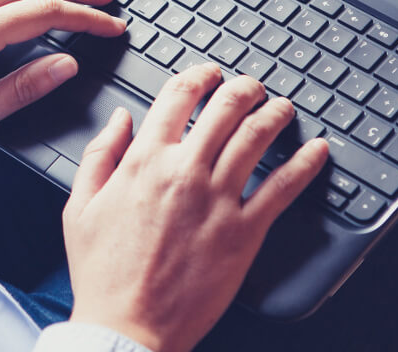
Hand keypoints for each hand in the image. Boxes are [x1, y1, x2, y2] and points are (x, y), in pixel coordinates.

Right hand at [63, 64, 329, 351]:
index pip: (178, 97)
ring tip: (283, 108)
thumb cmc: (103, 274)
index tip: (209, 73)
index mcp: (144, 161)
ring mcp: (217, 200)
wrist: (127, 326)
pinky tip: (317, 151)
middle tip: (253, 87)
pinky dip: (304, 164)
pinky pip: (282, 187)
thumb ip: (100, 154)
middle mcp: (184, 172)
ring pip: (256, 137)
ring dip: (274, 114)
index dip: (199, 76)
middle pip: (225, 108)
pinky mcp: (244, 232)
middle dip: (244, 88)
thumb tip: (119, 119)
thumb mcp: (80, 206)